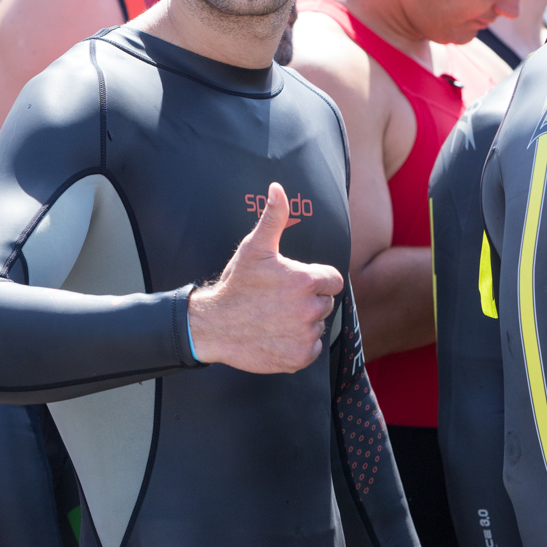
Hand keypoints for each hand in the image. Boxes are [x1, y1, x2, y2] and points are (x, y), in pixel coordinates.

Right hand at [188, 182, 342, 373]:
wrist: (213, 326)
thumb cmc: (236, 285)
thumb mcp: (254, 247)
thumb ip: (273, 217)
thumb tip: (277, 188)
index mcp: (306, 281)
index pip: (332, 280)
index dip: (316, 279)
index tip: (295, 282)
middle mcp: (310, 309)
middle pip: (326, 303)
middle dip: (309, 300)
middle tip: (281, 300)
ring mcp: (305, 336)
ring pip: (318, 325)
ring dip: (303, 322)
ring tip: (277, 317)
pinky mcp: (299, 358)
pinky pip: (312, 348)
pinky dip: (299, 344)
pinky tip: (278, 334)